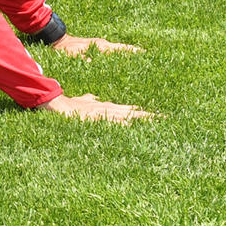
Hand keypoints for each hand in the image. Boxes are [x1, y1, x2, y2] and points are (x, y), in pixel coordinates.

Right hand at [40, 92, 155, 122]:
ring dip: (142, 120)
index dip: (143, 113)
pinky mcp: (99, 120)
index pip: (130, 110)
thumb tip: (93, 98)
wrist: (59, 105)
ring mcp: (105, 115)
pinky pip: (116, 124)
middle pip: (134, 113)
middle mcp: (109, 110)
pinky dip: (126, 125)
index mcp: (108, 108)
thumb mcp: (83, 101)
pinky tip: (135, 127)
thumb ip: (89, 99)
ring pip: (128, 117)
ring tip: (157, 121)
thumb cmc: (70, 104)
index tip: (156, 115)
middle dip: (149, 116)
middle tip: (166, 119)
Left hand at [49, 34, 142, 57]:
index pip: (120, 48)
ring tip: (140, 59)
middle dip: (134, 52)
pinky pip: (112, 50)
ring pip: (118, 49)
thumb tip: (92, 62)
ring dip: (128, 53)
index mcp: (100, 46)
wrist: (58, 41)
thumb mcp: (74, 56)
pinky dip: (120, 53)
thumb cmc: (66, 50)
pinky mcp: (97, 46)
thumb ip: (84, 59)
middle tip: (148, 57)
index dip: (132, 51)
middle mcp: (103, 44)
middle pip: (123, 48)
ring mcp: (100, 44)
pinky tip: (123, 60)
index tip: (145, 53)